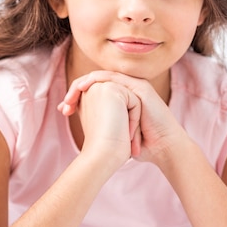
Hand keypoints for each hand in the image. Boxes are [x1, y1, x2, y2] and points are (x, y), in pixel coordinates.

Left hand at [59, 71, 189, 166]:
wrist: (163, 149)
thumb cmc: (142, 146)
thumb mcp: (117, 134)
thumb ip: (104, 127)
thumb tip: (86, 132)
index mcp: (122, 98)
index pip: (95, 90)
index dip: (77, 97)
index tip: (64, 111)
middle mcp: (128, 89)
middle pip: (96, 81)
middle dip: (76, 90)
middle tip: (64, 105)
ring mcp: (135, 87)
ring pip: (103, 77)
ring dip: (83, 84)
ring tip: (70, 96)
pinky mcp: (140, 88)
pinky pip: (115, 78)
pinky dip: (98, 80)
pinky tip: (85, 87)